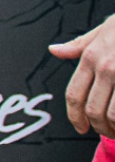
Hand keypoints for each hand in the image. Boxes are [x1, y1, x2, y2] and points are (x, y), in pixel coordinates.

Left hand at [52, 12, 114, 134]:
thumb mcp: (104, 29)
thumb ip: (80, 45)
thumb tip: (54, 50)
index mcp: (91, 57)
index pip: (74, 94)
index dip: (75, 116)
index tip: (80, 127)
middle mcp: (105, 68)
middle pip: (93, 110)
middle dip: (99, 127)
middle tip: (107, 132)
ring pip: (114, 115)